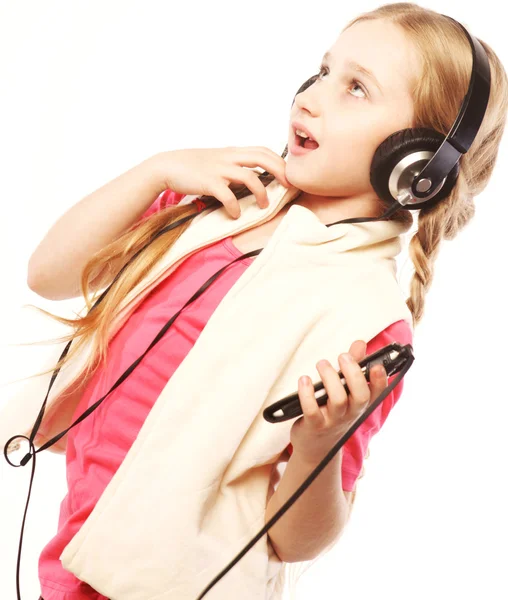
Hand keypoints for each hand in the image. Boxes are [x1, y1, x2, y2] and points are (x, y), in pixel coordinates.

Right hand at [152, 147, 290, 218]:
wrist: (167, 166)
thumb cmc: (192, 166)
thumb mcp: (217, 160)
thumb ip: (234, 164)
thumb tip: (252, 176)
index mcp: (232, 152)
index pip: (263, 150)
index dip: (279, 161)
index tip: (289, 174)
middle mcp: (229, 158)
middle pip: (263, 158)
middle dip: (280, 172)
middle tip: (288, 187)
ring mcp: (219, 169)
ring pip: (250, 177)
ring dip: (261, 193)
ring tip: (264, 206)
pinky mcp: (209, 182)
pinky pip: (228, 196)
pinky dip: (235, 207)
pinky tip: (236, 214)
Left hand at [289, 340, 387, 464]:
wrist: (316, 447)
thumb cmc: (332, 411)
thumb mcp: (345, 391)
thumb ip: (353, 365)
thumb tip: (360, 343)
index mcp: (360, 404)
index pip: (377, 393)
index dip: (380, 380)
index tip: (376, 365)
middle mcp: (350, 413)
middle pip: (360, 396)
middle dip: (353, 374)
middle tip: (343, 356)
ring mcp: (333, 421)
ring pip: (338, 401)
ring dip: (330, 379)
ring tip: (322, 364)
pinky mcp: (314, 425)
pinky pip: (312, 410)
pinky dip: (307, 394)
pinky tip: (304, 380)